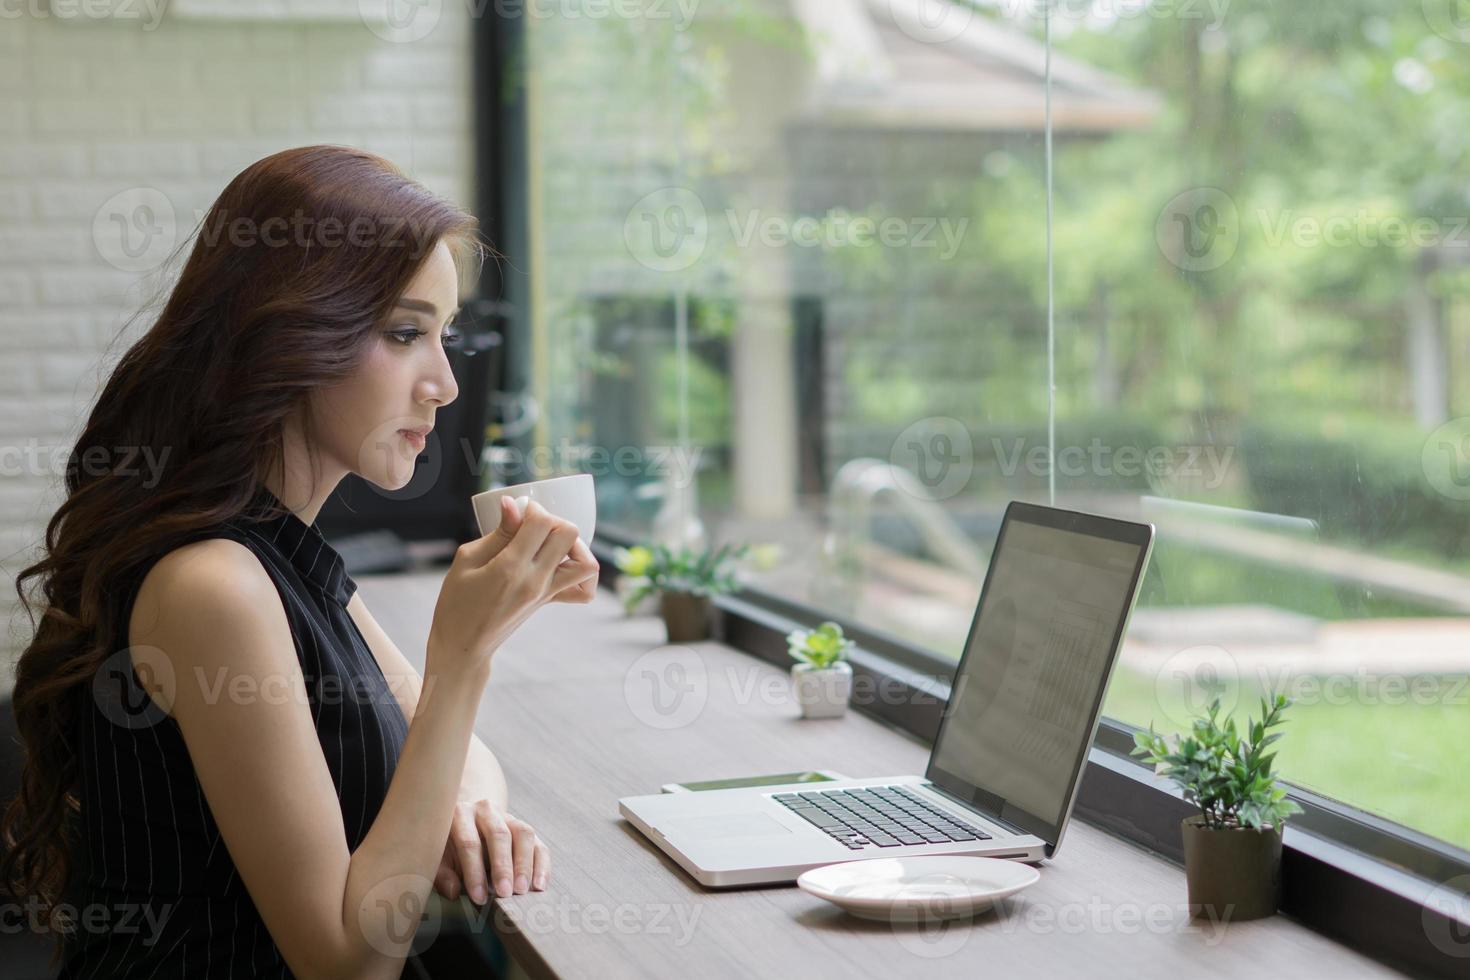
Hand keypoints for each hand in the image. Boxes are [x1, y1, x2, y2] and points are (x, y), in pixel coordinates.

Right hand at [427, 498, 598, 675]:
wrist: (463, 644)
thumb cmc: (457, 602)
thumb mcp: (467, 560)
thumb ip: (498, 533)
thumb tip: (513, 504)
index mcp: (510, 568)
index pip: (542, 523)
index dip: (532, 508)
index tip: (518, 512)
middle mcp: (535, 581)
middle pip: (569, 534)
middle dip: (553, 520)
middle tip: (532, 525)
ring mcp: (547, 593)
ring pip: (587, 562)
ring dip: (574, 544)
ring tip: (549, 542)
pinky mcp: (550, 601)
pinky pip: (584, 591)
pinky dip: (582, 573)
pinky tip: (562, 563)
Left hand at [434, 799, 549, 902]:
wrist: (466, 821)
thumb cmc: (449, 845)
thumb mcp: (439, 856)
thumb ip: (442, 873)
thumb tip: (453, 891)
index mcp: (461, 815)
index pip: (469, 842)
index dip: (474, 871)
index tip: (479, 898)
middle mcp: (487, 811)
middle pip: (499, 835)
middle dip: (503, 866)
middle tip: (505, 893)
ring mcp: (509, 817)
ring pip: (523, 834)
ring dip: (525, 864)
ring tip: (522, 890)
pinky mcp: (525, 830)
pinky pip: (538, 844)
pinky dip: (542, 865)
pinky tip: (540, 885)